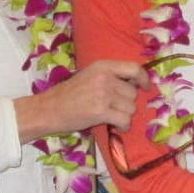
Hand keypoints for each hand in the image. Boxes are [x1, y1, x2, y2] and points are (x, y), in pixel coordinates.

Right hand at [15, 60, 147, 140]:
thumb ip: (111, 76)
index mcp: (103, 66)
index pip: (134, 68)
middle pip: (133, 93)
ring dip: (124, 116)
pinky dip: (123, 126)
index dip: (144, 79)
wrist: (48, 109)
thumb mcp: (90, 76)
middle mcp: (105, 77)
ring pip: (131, 108)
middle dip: (127, 103)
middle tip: (113, 108)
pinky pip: (125, 120)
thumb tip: (136, 84)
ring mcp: (103, 94)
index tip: (145, 87)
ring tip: (111, 117)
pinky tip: (114, 126)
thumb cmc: (69, 94)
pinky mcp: (101, 111)